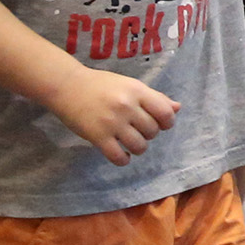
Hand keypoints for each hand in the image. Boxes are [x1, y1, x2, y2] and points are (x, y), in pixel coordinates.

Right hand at [49, 69, 179, 165]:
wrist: (67, 86)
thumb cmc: (101, 85)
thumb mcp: (130, 85)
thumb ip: (154, 97)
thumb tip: (177, 108)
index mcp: (137, 91)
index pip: (165, 113)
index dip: (167, 122)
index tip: (160, 124)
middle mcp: (127, 106)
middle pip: (152, 131)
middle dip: (149, 134)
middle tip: (137, 130)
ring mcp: (112, 122)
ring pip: (139, 146)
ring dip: (138, 148)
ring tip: (130, 142)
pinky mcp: (97, 136)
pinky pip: (119, 157)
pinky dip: (123, 160)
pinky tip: (121, 154)